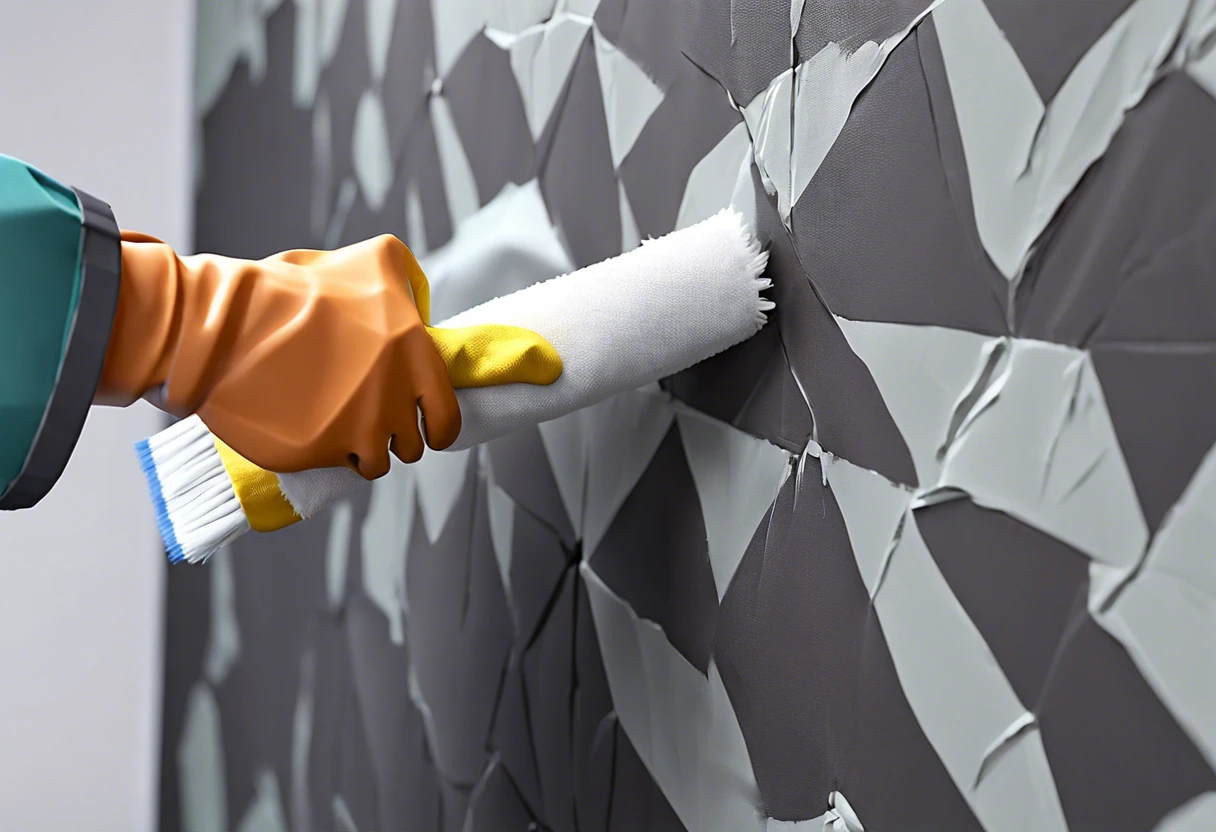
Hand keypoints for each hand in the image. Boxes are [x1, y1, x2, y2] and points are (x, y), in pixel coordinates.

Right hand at [100, 233, 460, 477]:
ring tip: (332, 421)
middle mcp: (394, 398)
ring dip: (359, 448)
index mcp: (414, 356)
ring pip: (374, 462)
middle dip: (390, 432)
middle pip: (409, 445)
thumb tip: (420, 306)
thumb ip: (405, 282)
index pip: (446, 420)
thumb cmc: (296, 288)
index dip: (434, 425)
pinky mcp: (318, 452)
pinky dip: (323, 451)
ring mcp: (357, 429)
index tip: (421, 424)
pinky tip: (304, 424)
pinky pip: (334, 465)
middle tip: (362, 412)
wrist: (228, 321)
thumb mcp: (369, 261)